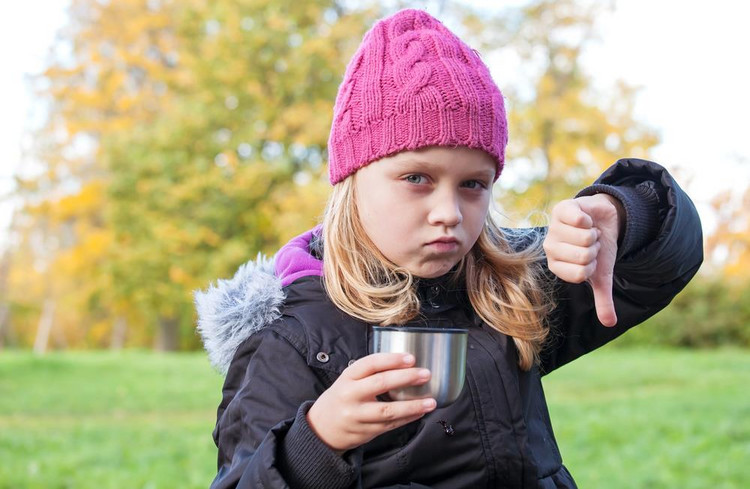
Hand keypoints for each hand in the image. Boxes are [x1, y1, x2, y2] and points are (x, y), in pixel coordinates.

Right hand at [306, 353, 435, 452]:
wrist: (321, 428)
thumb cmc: (342, 398)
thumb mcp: (348, 380)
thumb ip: (370, 373)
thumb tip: (404, 364)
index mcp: (347, 378)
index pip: (370, 364)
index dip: (391, 359)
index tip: (411, 358)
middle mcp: (350, 395)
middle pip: (380, 384)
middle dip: (406, 378)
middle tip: (425, 374)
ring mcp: (357, 416)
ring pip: (388, 410)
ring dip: (412, 406)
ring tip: (431, 401)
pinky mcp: (364, 432)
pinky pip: (390, 425)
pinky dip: (407, 418)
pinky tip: (419, 412)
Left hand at [543, 194, 623, 326]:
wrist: (602, 220)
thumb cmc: (598, 248)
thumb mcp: (601, 274)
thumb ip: (602, 299)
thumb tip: (610, 323)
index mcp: (557, 266)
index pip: (580, 274)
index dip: (593, 266)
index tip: (591, 259)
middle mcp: (550, 247)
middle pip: (583, 256)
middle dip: (595, 249)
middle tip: (590, 243)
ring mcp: (553, 227)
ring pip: (584, 237)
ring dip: (594, 233)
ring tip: (588, 230)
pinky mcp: (561, 209)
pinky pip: (579, 219)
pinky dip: (590, 219)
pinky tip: (585, 218)